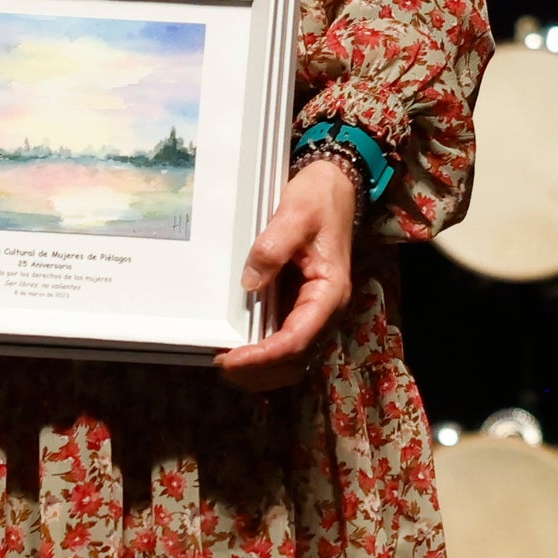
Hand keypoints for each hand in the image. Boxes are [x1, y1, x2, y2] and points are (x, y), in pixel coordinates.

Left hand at [219, 152, 364, 379]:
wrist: (335, 186)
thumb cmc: (319, 199)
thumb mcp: (295, 214)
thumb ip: (273, 248)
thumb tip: (250, 283)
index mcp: (330, 291)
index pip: (298, 339)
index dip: (264, 355)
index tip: (231, 357)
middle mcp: (326, 309)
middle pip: (296, 360)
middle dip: (260, 371)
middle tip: (222, 364)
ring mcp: (315, 311)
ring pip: (294, 360)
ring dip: (263, 370)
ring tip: (228, 365)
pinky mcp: (303, 308)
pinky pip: (288, 344)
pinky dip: (266, 357)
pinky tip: (242, 353)